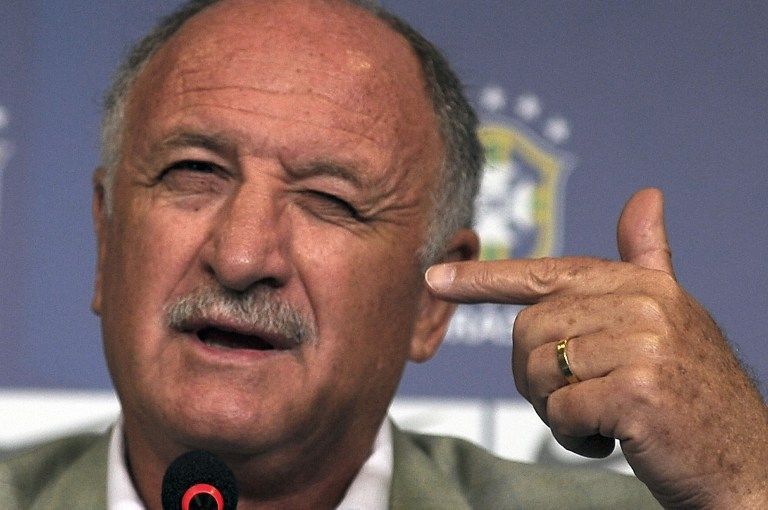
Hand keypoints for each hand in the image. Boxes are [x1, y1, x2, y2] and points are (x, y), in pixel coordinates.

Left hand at [426, 188, 767, 507]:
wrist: (747, 462)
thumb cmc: (695, 392)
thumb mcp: (671, 317)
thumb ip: (648, 259)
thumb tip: (645, 195)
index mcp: (641, 283)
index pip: (545, 273)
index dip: (485, 279)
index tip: (435, 279)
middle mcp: (642, 304)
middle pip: (528, 332)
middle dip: (537, 377)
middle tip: (580, 401)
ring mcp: (643, 346)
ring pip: (539, 373)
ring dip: (556, 410)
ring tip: (600, 418)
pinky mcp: (637, 392)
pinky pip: (560, 412)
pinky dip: (573, 436)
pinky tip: (612, 440)